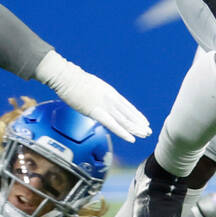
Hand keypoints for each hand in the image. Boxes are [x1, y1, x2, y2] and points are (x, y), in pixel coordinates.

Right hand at [34, 51, 150, 141]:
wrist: (67, 77)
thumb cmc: (75, 81)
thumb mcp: (93, 87)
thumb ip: (100, 95)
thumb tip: (100, 101)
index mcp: (111, 93)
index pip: (127, 106)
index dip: (136, 115)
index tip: (144, 121)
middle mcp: (111, 99)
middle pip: (128, 114)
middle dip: (138, 123)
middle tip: (148, 131)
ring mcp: (105, 105)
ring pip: (124, 120)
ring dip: (135, 128)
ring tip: (144, 135)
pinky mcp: (96, 112)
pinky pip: (113, 125)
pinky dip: (123, 132)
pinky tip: (131, 138)